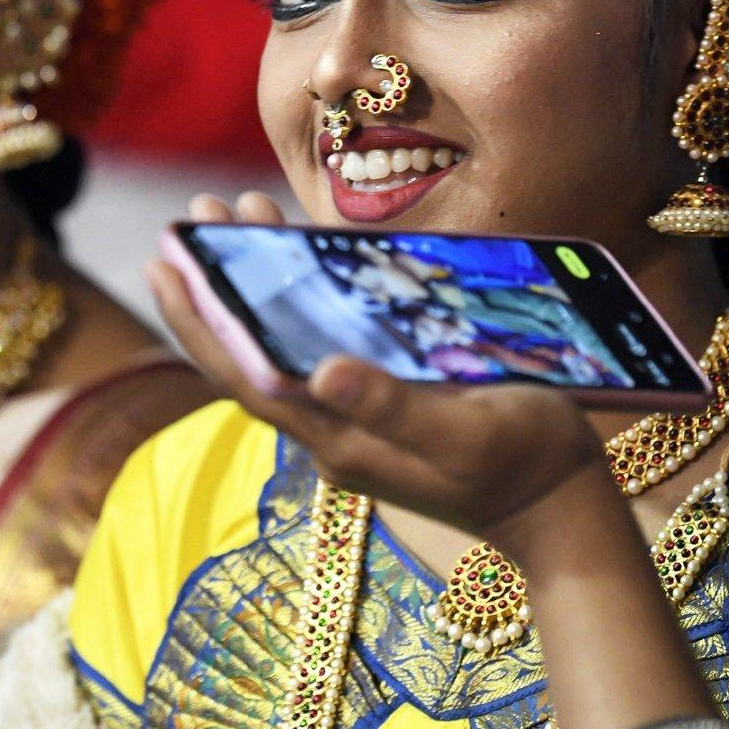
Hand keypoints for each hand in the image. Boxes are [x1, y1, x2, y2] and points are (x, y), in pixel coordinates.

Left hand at [149, 193, 615, 549]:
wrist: (562, 515)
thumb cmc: (525, 465)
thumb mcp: (465, 434)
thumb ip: (393, 407)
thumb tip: (320, 369)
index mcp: (337, 438)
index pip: (242, 372)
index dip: (199, 316)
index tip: (166, 255)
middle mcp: (331, 430)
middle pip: (251, 351)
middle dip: (216, 283)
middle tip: (195, 214)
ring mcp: (354, 419)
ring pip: (284, 344)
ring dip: (257, 282)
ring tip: (240, 214)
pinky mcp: (382, 409)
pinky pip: (323, 346)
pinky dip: (307, 298)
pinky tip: (309, 260)